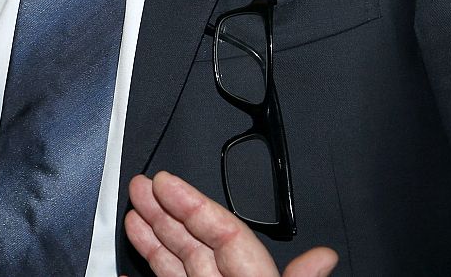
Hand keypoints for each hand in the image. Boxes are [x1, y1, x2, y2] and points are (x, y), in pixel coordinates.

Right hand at [124, 172, 337, 276]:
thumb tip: (324, 259)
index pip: (227, 236)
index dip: (196, 205)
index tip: (166, 182)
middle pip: (196, 246)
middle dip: (165, 211)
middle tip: (141, 184)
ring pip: (175, 267)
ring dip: (152, 238)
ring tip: (133, 212)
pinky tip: (126, 272)